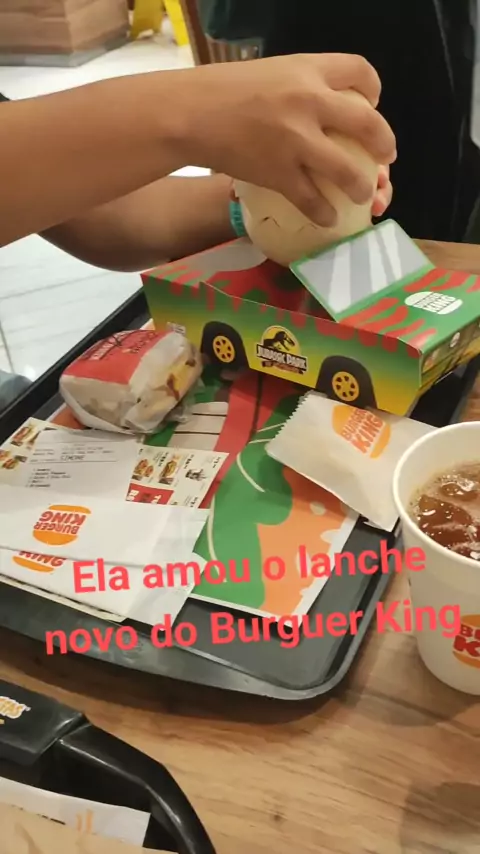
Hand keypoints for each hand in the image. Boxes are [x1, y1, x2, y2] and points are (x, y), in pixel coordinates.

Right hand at [172, 54, 395, 226]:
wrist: (189, 114)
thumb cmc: (223, 91)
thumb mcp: (271, 73)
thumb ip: (300, 86)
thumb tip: (322, 109)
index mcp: (308, 70)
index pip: (360, 71)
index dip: (373, 89)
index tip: (372, 103)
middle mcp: (310, 102)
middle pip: (368, 123)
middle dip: (384, 143)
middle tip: (386, 156)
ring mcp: (296, 141)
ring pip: (347, 170)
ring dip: (361, 186)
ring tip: (363, 194)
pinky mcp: (279, 173)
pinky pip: (312, 199)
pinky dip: (324, 212)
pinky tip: (328, 218)